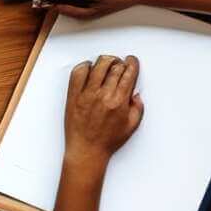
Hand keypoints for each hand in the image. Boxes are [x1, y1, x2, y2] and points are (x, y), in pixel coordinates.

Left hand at [62, 54, 143, 171]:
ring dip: (105, 61)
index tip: (131, 60)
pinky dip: (84, 66)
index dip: (132, 64)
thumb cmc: (108, 140)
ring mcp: (86, 94)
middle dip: (120, 61)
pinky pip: (77, 73)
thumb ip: (137, 107)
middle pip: (114, 67)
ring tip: (107, 63)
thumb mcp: (131, 125)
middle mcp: (103, 95)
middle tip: (120, 62)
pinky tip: (89, 68)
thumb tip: (135, 93)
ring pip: (97, 66)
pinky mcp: (73, 95)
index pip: (128, 74)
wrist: (87, 149)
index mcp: (119, 102)